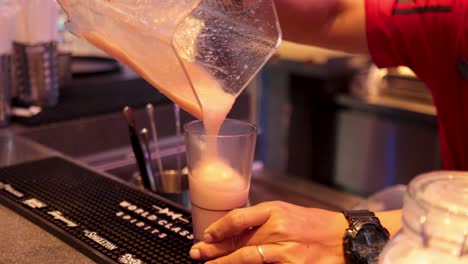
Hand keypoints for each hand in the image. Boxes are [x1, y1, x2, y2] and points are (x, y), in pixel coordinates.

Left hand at [189, 201, 347, 263]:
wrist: (347, 239)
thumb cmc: (317, 224)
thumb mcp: (287, 212)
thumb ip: (262, 219)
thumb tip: (235, 229)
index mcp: (276, 211)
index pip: (239, 218)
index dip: (219, 228)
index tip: (207, 235)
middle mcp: (279, 229)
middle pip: (238, 241)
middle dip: (214, 249)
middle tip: (198, 253)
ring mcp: (286, 252)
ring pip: (247, 257)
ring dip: (224, 262)